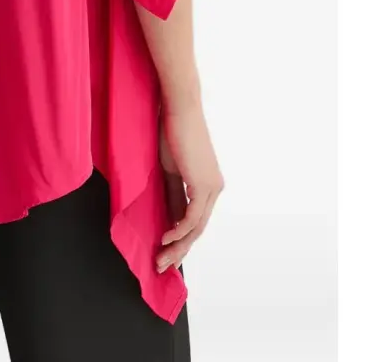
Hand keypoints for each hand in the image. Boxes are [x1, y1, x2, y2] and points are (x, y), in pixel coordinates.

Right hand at [156, 103, 223, 273]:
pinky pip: (192, 217)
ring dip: (178, 246)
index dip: (180, 240)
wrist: (180, 110)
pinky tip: (164, 238)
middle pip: (198, 229)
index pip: (195, 220)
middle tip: (162, 265)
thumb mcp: (171, 169)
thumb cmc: (173, 132)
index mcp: (208, 185)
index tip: (165, 253)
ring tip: (161, 258)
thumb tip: (170, 217)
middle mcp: (215, 189)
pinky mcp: (203, 185)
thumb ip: (174, 194)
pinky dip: (178, 231)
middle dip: (179, 250)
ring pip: (196, 228)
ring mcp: (211, 187)